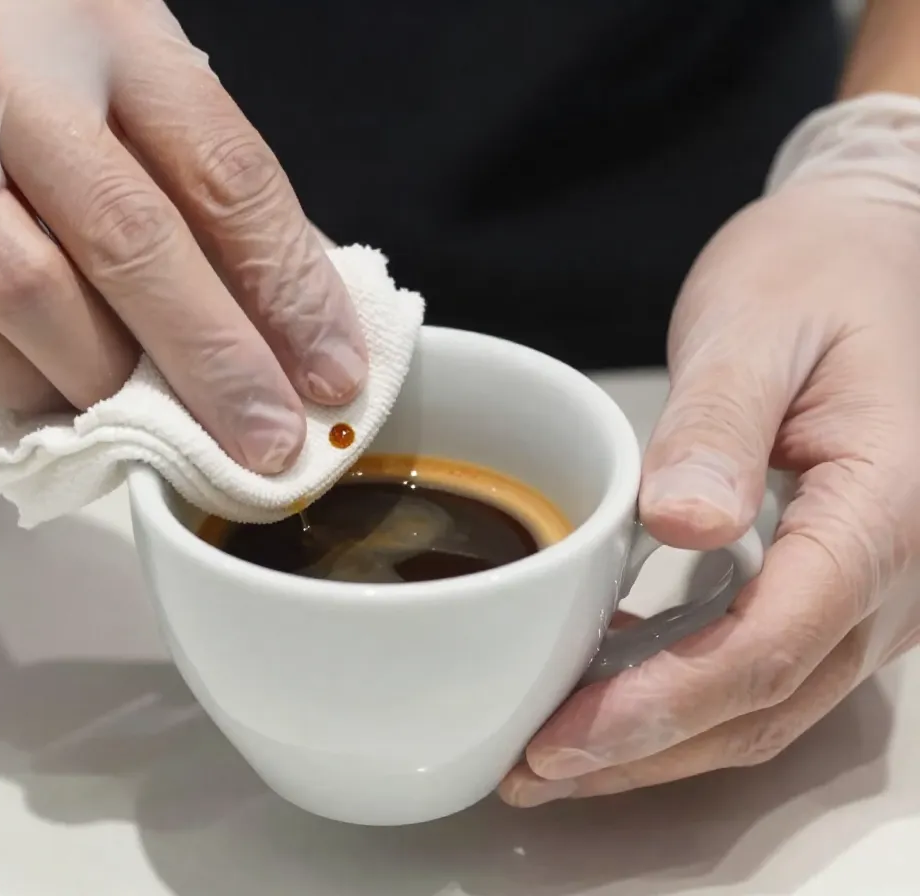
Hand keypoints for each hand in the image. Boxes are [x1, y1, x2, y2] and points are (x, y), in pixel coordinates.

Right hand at [0, 0, 366, 471]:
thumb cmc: (12, 25)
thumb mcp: (128, 57)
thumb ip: (199, 170)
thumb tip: (284, 308)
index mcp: (105, 30)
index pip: (223, 178)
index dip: (291, 293)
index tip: (332, 374)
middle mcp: (2, 79)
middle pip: (133, 248)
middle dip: (215, 368)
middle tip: (268, 444)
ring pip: (30, 303)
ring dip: (111, 387)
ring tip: (161, 425)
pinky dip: (17, 381)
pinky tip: (62, 395)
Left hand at [500, 96, 919, 807]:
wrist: (870, 255)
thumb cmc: (816, 273)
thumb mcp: (757, 325)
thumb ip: (720, 424)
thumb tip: (684, 523)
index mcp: (885, 504)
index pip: (775, 641)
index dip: (666, 703)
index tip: (566, 735)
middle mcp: (896, 570)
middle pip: (768, 699)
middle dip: (647, 748)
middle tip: (532, 769)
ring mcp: (872, 586)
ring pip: (769, 705)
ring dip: (660, 743)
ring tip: (551, 756)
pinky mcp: (836, 581)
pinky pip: (765, 667)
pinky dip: (682, 698)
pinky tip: (604, 691)